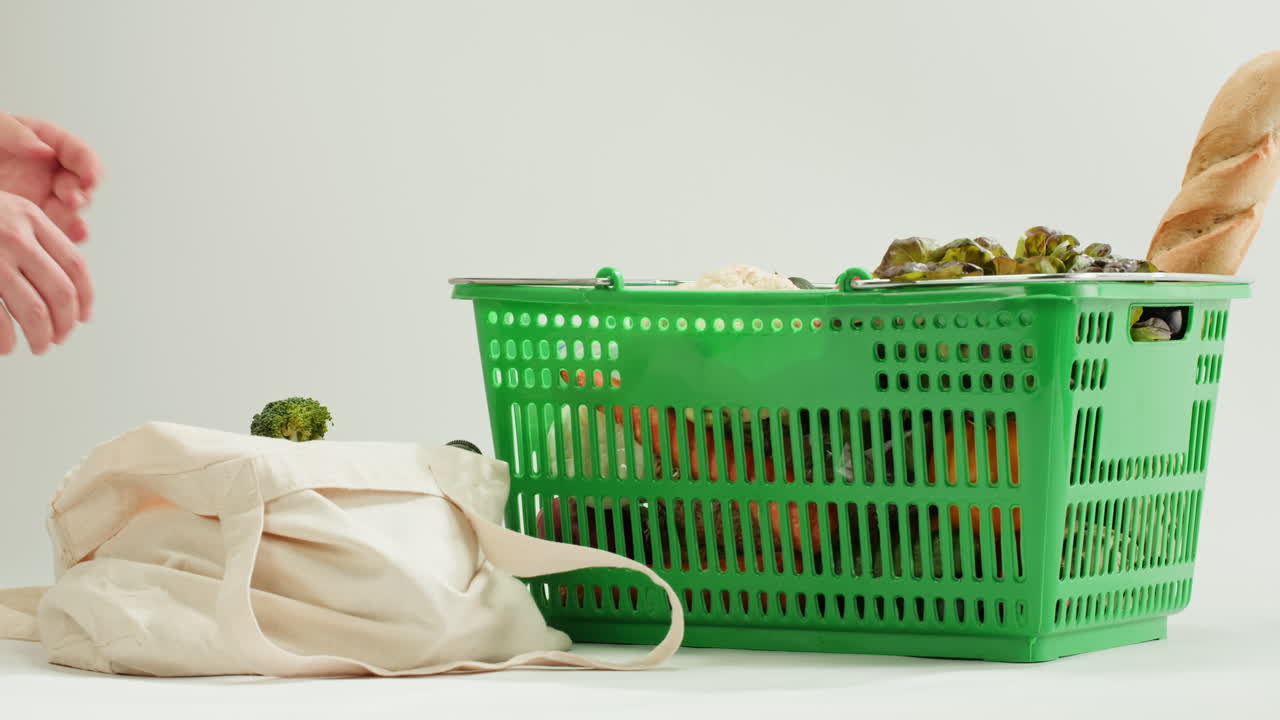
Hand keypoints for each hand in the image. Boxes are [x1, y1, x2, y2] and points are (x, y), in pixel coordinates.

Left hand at [0, 113, 101, 243]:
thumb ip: (18, 134)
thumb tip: (45, 151)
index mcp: (48, 144)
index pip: (81, 155)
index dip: (90, 167)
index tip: (89, 178)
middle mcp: (50, 173)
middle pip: (81, 186)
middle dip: (81, 194)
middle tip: (70, 199)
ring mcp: (43, 196)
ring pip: (71, 212)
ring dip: (75, 219)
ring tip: (73, 227)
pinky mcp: (32, 217)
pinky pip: (54, 230)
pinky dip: (64, 237)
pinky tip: (68, 239)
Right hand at [0, 191, 92, 354]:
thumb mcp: (3, 210)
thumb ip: (33, 235)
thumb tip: (69, 282)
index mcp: (30, 217)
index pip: (75, 265)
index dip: (85, 297)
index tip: (83, 318)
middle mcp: (15, 236)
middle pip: (61, 293)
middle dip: (64, 324)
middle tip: (58, 339)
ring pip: (34, 311)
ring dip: (41, 336)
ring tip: (37, 347)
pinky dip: (6, 339)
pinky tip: (6, 347)